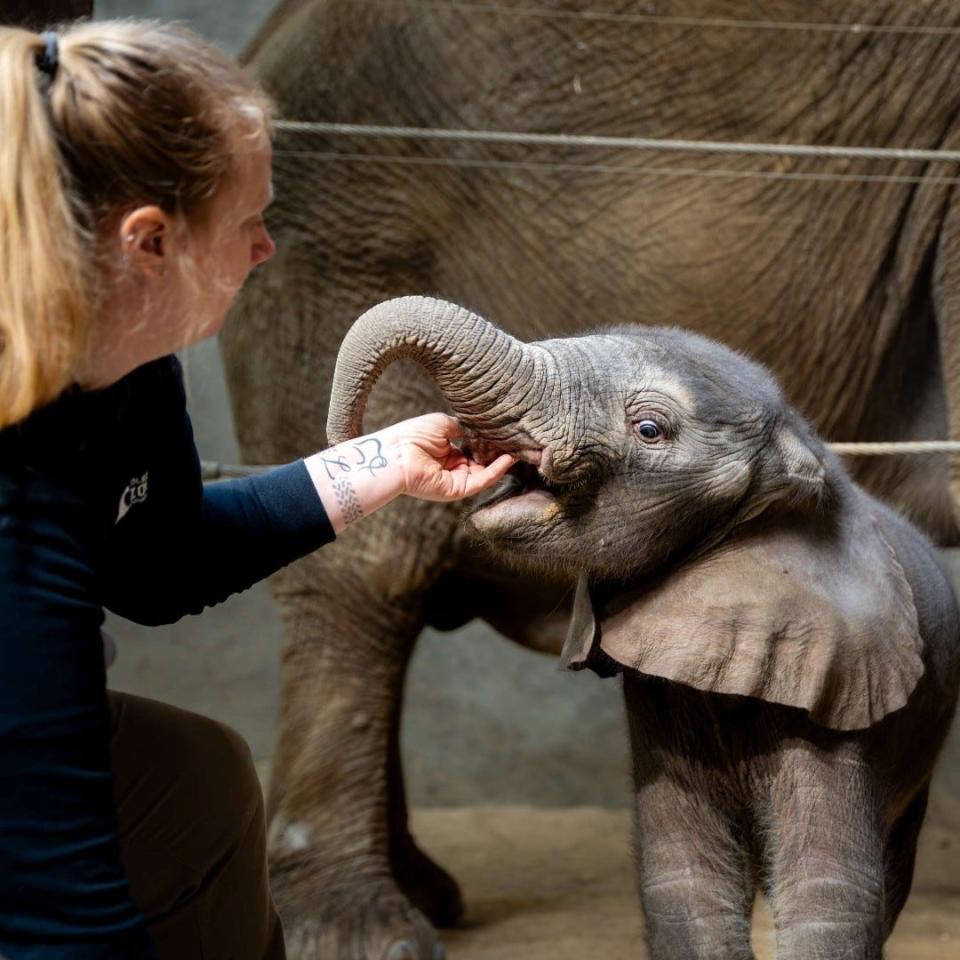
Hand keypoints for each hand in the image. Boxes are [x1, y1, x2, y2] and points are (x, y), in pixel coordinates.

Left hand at [380, 413, 515, 501]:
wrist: (396, 453)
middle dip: (499, 452)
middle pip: (483, 462)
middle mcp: (452, 467)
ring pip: (485, 472)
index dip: (490, 442)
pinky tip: (509, 459)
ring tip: (519, 448)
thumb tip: (480, 430)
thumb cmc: (413, 435)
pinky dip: (496, 471)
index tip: (506, 434)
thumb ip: (464, 428)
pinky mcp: (456, 491)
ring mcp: (455, 480)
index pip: (474, 449)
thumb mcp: (443, 424)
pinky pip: (481, 481)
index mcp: (447, 452)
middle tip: (518, 441)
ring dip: (502, 461)